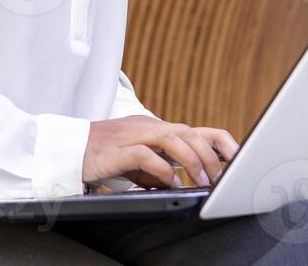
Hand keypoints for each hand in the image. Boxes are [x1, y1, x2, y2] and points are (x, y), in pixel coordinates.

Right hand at [81, 116, 239, 189]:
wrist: (68, 149)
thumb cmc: (104, 155)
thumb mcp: (139, 161)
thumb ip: (162, 166)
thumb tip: (185, 181)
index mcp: (156, 127)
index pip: (197, 129)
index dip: (222, 143)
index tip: (239, 162)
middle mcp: (148, 126)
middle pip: (189, 131)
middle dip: (210, 156)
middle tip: (220, 179)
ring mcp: (132, 134)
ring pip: (172, 137)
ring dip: (191, 161)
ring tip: (202, 181)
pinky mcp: (117, 149)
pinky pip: (146, 154)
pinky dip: (162, 169)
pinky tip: (170, 182)